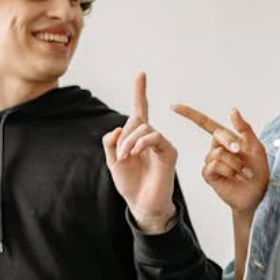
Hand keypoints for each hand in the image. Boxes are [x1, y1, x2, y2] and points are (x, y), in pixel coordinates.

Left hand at [103, 73, 177, 232]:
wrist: (142, 204)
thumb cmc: (129, 184)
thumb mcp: (112, 161)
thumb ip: (111, 143)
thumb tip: (118, 129)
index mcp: (138, 138)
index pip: (140, 110)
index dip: (140, 93)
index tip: (141, 74)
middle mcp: (151, 138)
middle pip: (136, 121)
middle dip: (123, 137)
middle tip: (119, 156)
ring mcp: (161, 144)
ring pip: (144, 128)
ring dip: (129, 142)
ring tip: (125, 158)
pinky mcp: (169, 152)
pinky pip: (155, 137)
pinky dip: (142, 143)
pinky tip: (135, 153)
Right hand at [171, 103, 269, 216]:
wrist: (257, 193)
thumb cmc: (258, 171)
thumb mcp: (256, 146)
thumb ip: (244, 128)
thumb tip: (232, 110)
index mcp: (226, 139)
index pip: (205, 123)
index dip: (190, 114)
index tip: (174, 107)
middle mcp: (216, 149)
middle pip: (217, 135)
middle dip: (231, 142)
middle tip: (241, 152)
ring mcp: (210, 162)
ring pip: (218, 153)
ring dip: (234, 163)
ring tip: (243, 172)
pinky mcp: (208, 175)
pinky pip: (214, 166)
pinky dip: (228, 171)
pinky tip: (234, 177)